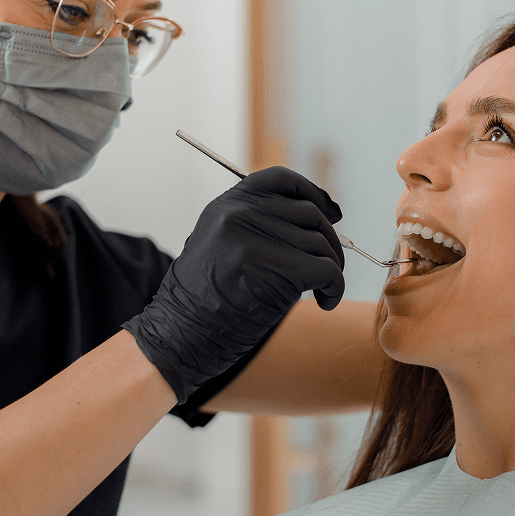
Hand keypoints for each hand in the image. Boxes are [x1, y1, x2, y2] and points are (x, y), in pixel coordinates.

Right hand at [123, 166, 345, 403]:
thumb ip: (256, 224)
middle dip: (329, 241)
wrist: (179, 336)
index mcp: (226, 204)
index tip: (331, 214)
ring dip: (332, 269)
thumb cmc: (203, 299)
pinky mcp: (276, 270)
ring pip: (321, 244)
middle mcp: (240, 214)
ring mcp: (256, 240)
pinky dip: (335, 288)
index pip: (282, 179)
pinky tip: (325, 301)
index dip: (313, 194)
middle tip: (328, 268)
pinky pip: (327, 270)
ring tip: (321, 291)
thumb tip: (318, 217)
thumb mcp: (219, 243)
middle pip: (310, 214)